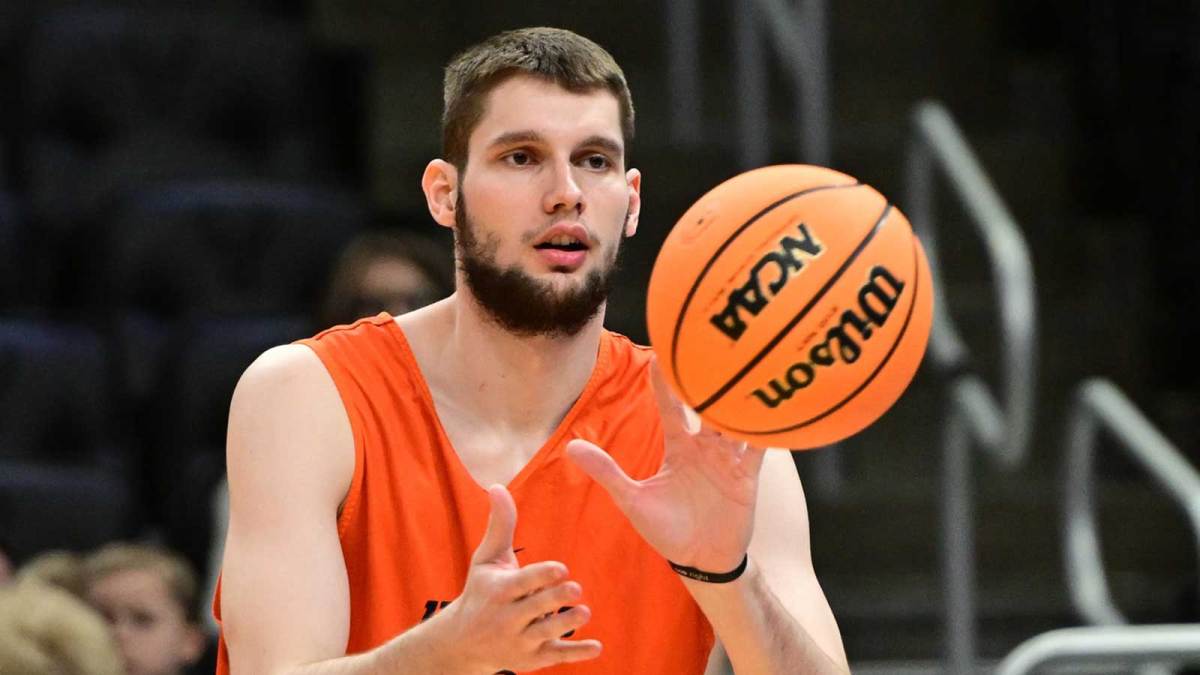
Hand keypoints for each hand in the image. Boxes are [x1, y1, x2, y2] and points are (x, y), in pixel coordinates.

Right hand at [432, 485, 601, 671]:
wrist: (462, 643)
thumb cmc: (480, 591)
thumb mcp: (486, 559)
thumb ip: (500, 524)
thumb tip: (496, 486)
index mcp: (499, 591)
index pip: (522, 583)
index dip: (541, 577)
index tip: (560, 568)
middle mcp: (507, 618)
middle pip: (535, 608)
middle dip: (555, 600)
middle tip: (575, 589)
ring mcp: (520, 640)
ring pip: (546, 634)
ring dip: (566, 624)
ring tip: (584, 612)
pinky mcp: (532, 658)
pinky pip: (556, 657)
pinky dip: (576, 654)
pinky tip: (597, 646)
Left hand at [566, 357, 767, 573]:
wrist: (701, 561)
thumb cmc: (667, 531)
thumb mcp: (633, 500)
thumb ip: (607, 472)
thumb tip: (570, 448)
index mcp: (678, 447)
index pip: (671, 406)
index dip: (666, 382)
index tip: (662, 352)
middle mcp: (704, 447)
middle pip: (707, 405)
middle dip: (708, 379)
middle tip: (709, 346)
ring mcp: (728, 460)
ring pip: (734, 421)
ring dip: (738, 399)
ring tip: (744, 368)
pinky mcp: (747, 476)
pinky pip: (759, 448)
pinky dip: (765, 430)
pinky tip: (774, 409)